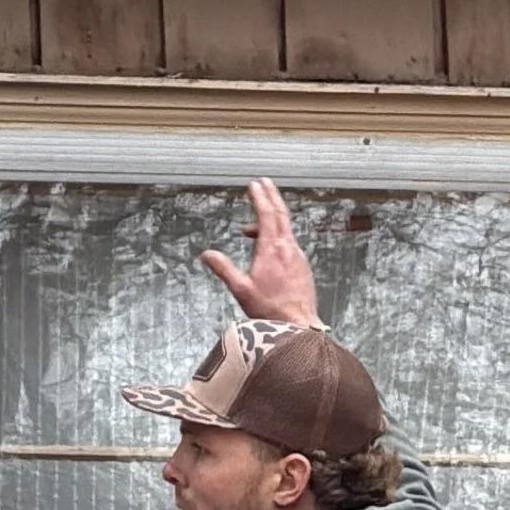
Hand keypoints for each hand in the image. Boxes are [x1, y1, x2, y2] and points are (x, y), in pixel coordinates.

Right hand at [201, 179, 318, 324]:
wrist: (299, 326)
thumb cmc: (270, 310)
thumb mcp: (241, 290)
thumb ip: (223, 269)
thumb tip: (206, 254)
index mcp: (271, 250)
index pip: (265, 215)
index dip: (260, 198)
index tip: (254, 185)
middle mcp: (288, 248)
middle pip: (280, 214)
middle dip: (272, 196)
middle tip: (264, 183)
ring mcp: (298, 256)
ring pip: (285, 229)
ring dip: (272, 221)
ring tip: (251, 229)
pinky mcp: (304, 266)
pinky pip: (290, 243)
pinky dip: (278, 237)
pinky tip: (269, 249)